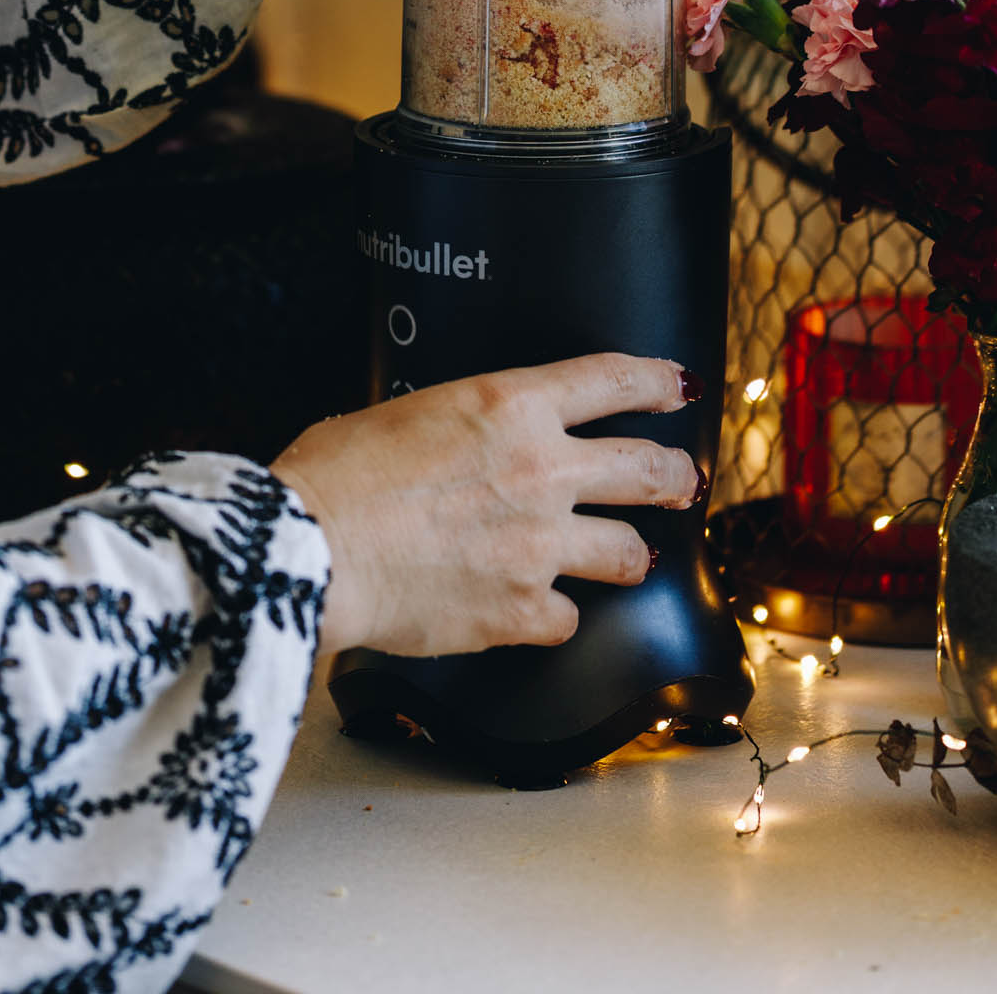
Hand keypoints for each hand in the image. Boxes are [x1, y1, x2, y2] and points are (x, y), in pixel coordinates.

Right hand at [270, 353, 700, 657]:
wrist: (314, 549)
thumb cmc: (336, 474)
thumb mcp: (407, 412)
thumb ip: (459, 424)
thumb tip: (464, 441)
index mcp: (510, 405)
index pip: (612, 379)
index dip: (657, 382)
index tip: (678, 387)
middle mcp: (542, 469)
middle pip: (647, 468)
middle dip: (676, 475)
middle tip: (683, 481)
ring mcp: (540, 544)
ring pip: (630, 552)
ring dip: (632, 554)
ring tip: (630, 558)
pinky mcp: (522, 610)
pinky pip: (568, 617)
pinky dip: (555, 615)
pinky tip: (539, 612)